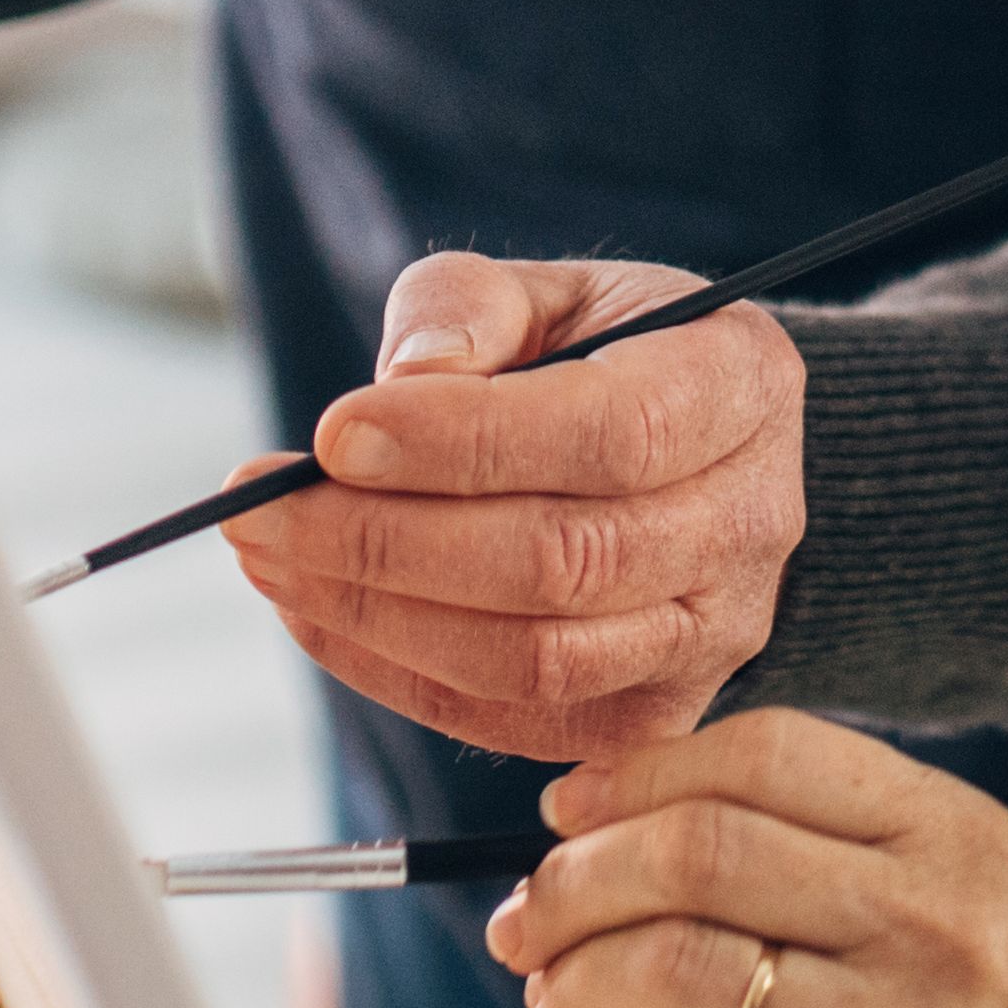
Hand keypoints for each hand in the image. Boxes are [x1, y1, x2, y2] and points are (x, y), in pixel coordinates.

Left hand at [225, 253, 806, 760]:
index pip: (610, 433)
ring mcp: (711, 636)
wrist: (693, 453)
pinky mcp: (650, 716)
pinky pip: (511, 719)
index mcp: (740, 386)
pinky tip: (316, 610)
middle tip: (258, 510)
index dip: (462, 443)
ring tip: (270, 558)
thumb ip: (471, 310)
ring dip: (377, 616)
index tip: (331, 432)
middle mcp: (749, 523)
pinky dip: (394, 673)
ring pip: (534, 659)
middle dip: (385, 540)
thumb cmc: (603, 354)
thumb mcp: (548, 288)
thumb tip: (404, 384)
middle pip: (561, 561)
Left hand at [492, 711, 1007, 1007]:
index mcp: (949, 834)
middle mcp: (927, 922)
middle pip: (702, 852)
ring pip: (675, 967)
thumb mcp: (952, 890)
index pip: (767, 755)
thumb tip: (619, 804)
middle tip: (529, 914)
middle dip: (579, 879)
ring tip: (547, 991)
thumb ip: (819, 834)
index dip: (643, 774)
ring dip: (574, 976)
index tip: (568, 811)